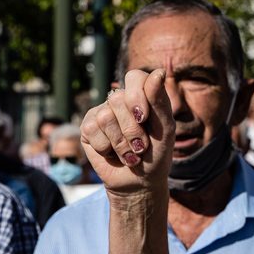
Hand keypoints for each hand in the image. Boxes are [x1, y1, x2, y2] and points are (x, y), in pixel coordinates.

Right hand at [80, 69, 173, 197]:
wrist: (141, 181)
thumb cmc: (157, 154)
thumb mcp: (165, 130)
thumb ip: (161, 102)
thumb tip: (159, 72)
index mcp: (142, 96)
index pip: (135, 77)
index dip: (138, 96)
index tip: (144, 118)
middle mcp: (119, 101)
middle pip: (119, 99)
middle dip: (133, 129)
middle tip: (141, 146)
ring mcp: (101, 112)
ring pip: (105, 117)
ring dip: (122, 143)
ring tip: (130, 153)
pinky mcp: (87, 128)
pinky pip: (92, 131)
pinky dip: (108, 148)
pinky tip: (113, 154)